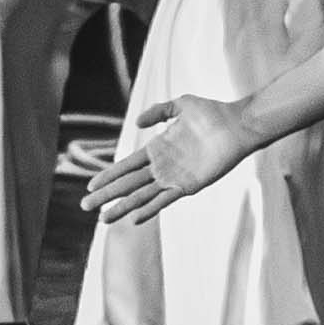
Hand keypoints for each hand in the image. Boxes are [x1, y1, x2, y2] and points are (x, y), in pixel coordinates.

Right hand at [85, 96, 243, 228]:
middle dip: (107, 195)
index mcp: (157, 148)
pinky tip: (133, 217)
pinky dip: (149, 209)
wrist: (237, 125)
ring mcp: (174, 177)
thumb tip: (136, 123)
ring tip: (103, 219)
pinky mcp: (188, 185)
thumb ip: (158, 111)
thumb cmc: (212, 113)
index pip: (126, 165)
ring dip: (122, 207)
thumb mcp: (181, 105)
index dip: (108, 176)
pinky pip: (164, 200)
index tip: (90, 186)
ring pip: (141, 195)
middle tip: (85, 206)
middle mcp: (162, 166)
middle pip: (128, 184)